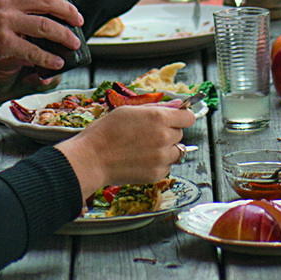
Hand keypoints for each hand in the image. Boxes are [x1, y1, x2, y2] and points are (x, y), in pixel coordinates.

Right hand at [0, 0, 83, 76]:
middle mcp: (4, 0)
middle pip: (47, 0)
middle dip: (68, 11)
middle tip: (78, 20)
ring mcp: (3, 21)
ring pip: (45, 26)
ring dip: (64, 35)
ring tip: (73, 43)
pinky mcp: (2, 43)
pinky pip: (33, 51)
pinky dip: (48, 58)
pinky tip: (56, 62)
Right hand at [61, 101, 197, 196]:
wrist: (93, 158)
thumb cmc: (106, 131)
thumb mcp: (130, 110)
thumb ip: (156, 108)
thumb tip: (177, 105)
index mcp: (159, 118)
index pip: (188, 117)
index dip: (182, 116)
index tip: (177, 118)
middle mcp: (164, 137)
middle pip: (180, 134)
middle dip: (168, 132)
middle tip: (148, 133)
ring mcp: (161, 157)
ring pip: (175, 151)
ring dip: (166, 149)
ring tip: (144, 148)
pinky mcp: (156, 174)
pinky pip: (166, 166)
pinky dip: (158, 164)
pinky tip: (141, 160)